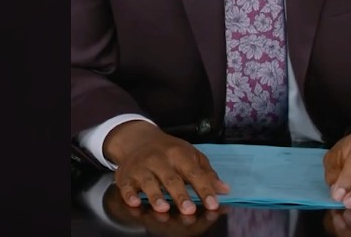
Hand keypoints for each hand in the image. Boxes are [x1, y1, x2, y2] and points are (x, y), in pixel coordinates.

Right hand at [105, 120, 229, 214]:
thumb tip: (224, 190)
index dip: (204, 188)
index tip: (213, 203)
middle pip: (171, 178)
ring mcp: (141, 167)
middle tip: (189, 210)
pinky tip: (135, 202)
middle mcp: (159, 159)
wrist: (138, 140)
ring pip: (148, 182)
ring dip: (155, 196)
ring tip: (163, 208)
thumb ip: (206, 173)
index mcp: (179, 154)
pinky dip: (129, 195)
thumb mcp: (190, 156)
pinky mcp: (126, 176)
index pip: (194, 172)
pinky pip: (127, 186)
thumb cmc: (169, 151)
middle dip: (180, 194)